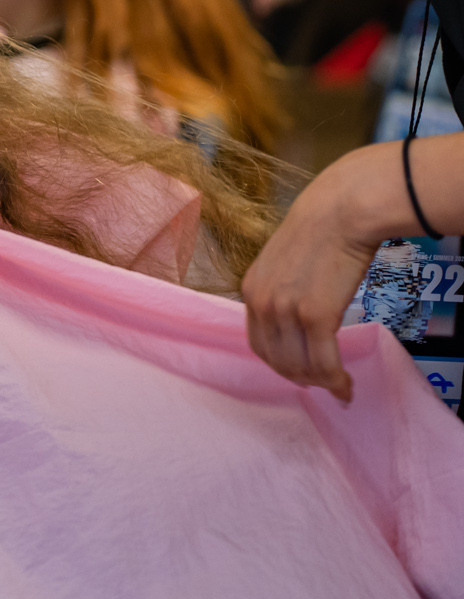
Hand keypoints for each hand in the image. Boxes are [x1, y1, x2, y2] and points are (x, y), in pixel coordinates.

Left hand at [242, 148, 389, 401]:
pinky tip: (347, 386)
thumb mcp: (283, 262)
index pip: (257, 342)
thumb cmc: (320, 230)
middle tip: (323, 384)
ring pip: (300, 366)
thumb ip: (283, 288)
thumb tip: (299, 313)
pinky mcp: (315, 317)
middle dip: (300, 378)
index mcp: (250, 290)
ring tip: (338, 386)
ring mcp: (286, 311)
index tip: (298, 371)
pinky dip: (335, 381)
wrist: (339, 212)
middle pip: (276, 360)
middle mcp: (261, 304)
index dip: (278, 363)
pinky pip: (324, 363)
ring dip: (320, 383)